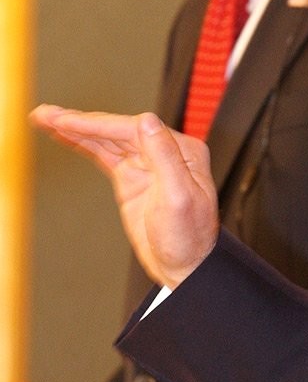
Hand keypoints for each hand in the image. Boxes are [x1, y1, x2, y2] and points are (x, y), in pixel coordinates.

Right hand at [30, 105, 218, 287]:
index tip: (69, 121)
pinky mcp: (130, 176)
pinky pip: (103, 154)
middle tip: (47, 114)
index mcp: (181, 150)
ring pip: (105, 139)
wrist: (184, 267)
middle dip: (80, 121)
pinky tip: (60, 135)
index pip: (135, 128)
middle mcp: (163, 151)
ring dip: (75, 128)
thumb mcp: (179, 198)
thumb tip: (148, 120)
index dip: (100, 124)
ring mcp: (145, 162)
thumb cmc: (189, 237)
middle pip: (116, 129)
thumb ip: (165, 157)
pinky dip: (81, 144)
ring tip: (44, 118)